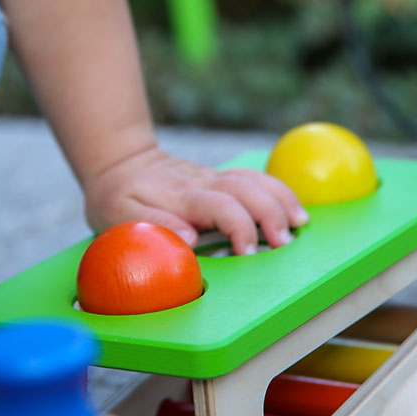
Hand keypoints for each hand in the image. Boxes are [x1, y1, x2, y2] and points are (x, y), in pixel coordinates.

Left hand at [81, 146, 308, 255]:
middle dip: (270, 215)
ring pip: (254, 180)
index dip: (239, 228)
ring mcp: (213, 179)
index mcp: (181, 197)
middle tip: (285, 244)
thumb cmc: (116, 196)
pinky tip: (293, 209)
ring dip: (280, 200)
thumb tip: (191, 239)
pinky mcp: (219, 179)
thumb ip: (154, 226)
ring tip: (301, 224)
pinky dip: (277, 191)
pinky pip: (254, 180)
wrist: (119, 161)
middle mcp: (202, 184)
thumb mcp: (120, 215)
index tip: (248, 253)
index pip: (220, 206)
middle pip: (246, 190)